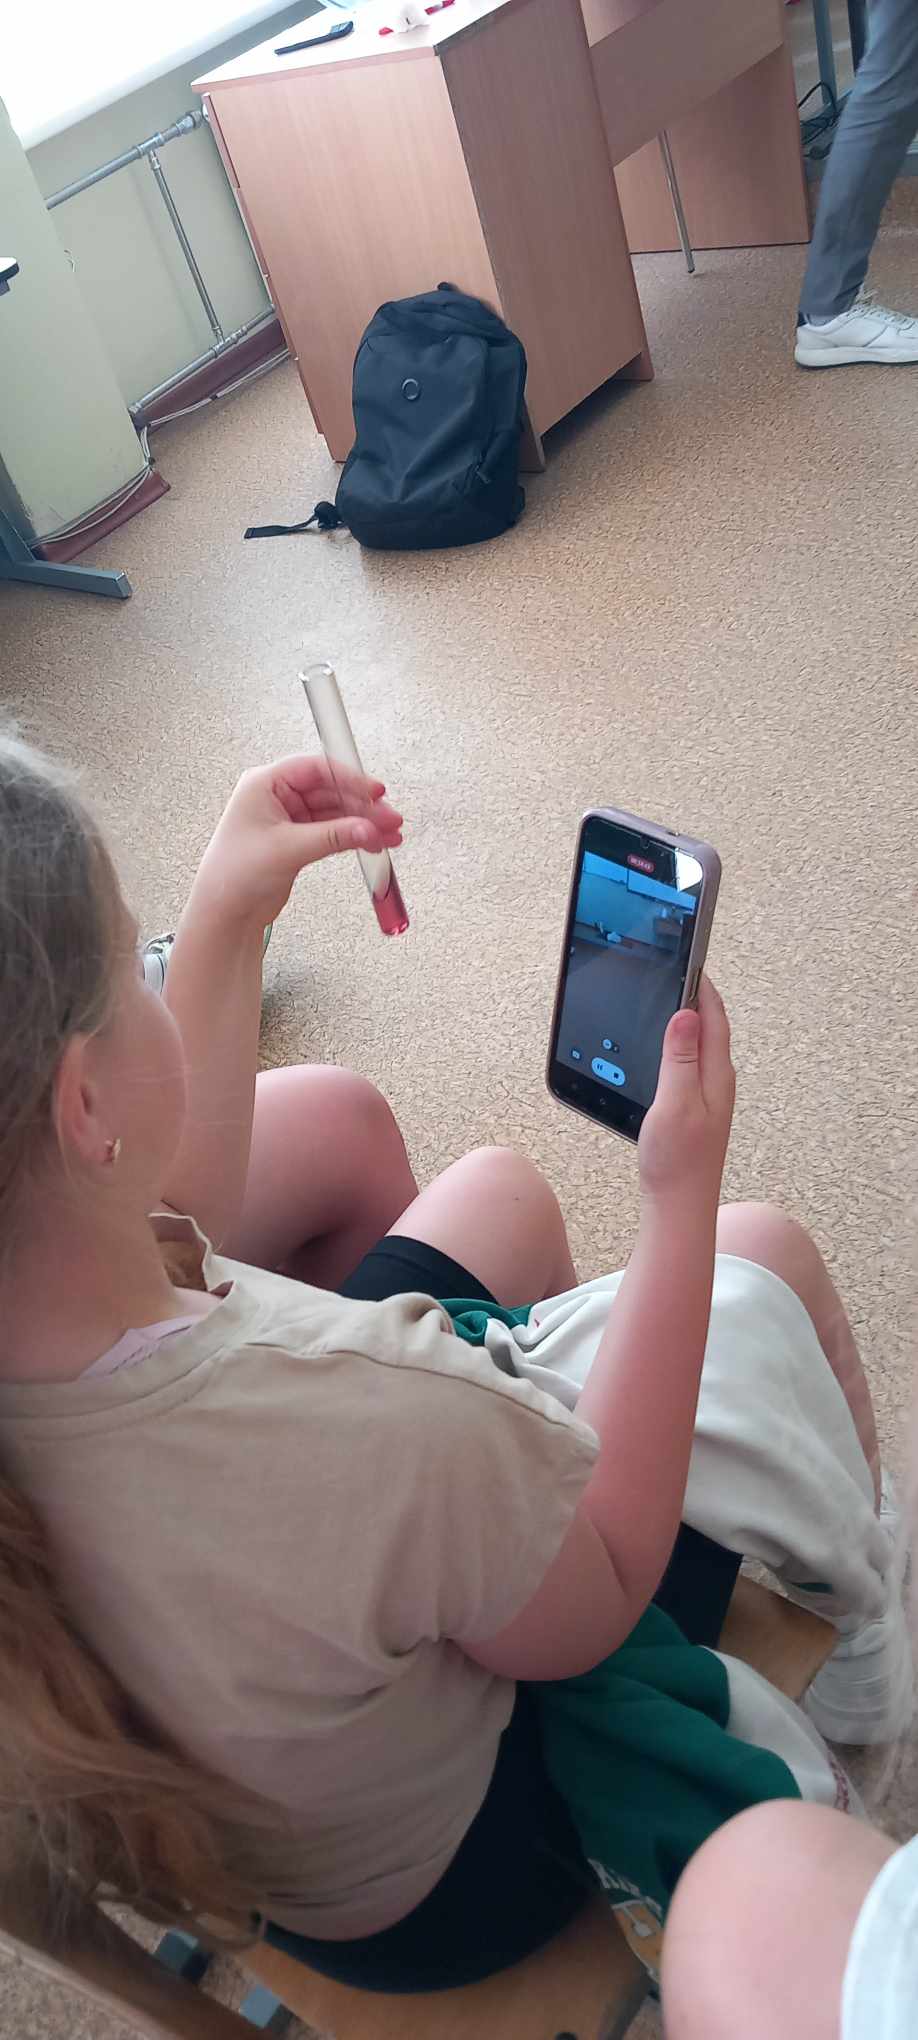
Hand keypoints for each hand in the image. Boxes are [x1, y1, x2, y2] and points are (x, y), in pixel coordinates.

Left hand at [189, 754, 403, 928]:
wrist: (225, 912)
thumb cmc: (234, 874)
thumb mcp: (287, 849)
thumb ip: (332, 837)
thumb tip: (368, 829)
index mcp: (265, 784)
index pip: (315, 769)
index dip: (348, 778)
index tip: (375, 791)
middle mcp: (277, 797)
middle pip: (331, 791)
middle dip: (362, 806)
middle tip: (389, 820)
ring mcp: (289, 819)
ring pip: (336, 813)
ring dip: (363, 824)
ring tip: (389, 836)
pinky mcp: (298, 841)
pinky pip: (333, 832)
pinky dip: (354, 837)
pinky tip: (374, 844)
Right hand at [637, 977, 734, 1210]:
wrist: (679, 1208)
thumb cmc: (678, 1162)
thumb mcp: (675, 1102)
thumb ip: (680, 1058)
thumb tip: (686, 1014)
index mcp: (716, 1076)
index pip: (714, 1018)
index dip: (702, 988)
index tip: (689, 962)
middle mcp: (717, 1083)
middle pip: (710, 1029)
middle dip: (695, 999)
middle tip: (677, 972)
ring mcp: (707, 1097)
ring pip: (699, 1047)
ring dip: (687, 1022)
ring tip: (668, 1000)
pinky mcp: (694, 1110)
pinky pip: (689, 1065)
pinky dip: (677, 1047)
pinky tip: (662, 1050)